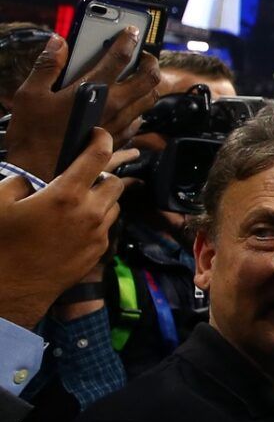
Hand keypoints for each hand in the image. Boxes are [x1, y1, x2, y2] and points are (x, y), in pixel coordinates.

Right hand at [0, 130, 135, 327]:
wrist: (11, 288)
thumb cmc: (2, 244)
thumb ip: (20, 182)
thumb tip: (34, 181)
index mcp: (66, 195)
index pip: (98, 156)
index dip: (102, 139)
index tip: (99, 134)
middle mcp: (89, 213)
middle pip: (115, 182)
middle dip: (103, 174)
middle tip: (83, 176)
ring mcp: (97, 234)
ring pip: (114, 205)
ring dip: (101, 198)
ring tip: (77, 201)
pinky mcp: (98, 252)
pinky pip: (107, 227)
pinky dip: (97, 220)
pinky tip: (74, 225)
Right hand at [3, 30, 159, 180]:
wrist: (40, 171)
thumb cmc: (32, 133)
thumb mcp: (30, 94)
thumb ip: (48, 65)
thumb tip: (59, 41)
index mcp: (92, 90)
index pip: (121, 57)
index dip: (129, 39)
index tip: (132, 30)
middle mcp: (114, 106)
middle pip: (150, 78)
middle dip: (150, 61)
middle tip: (141, 55)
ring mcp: (120, 123)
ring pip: (150, 99)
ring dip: (148, 83)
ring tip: (137, 75)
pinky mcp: (120, 138)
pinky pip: (140, 118)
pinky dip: (139, 106)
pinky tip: (127, 102)